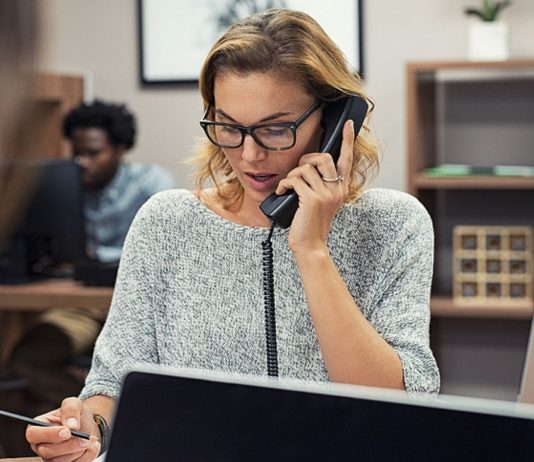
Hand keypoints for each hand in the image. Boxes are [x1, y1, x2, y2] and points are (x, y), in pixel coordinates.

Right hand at [26, 397, 100, 461]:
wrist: (88, 425)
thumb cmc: (76, 415)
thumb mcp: (74, 403)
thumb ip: (70, 409)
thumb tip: (71, 425)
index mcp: (38, 427)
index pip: (33, 434)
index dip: (49, 434)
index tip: (67, 431)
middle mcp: (41, 444)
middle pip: (46, 451)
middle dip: (69, 445)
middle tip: (85, 439)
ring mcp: (50, 457)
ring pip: (58, 461)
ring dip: (78, 451)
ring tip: (90, 440)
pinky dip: (85, 457)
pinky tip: (93, 446)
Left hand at [276, 119, 354, 253]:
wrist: (310, 246)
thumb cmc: (312, 225)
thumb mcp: (323, 203)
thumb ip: (321, 186)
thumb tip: (308, 167)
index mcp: (342, 189)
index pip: (347, 160)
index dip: (347, 140)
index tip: (348, 125)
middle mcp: (337, 190)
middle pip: (323, 157)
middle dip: (306, 159)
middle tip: (298, 171)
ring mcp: (326, 194)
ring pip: (306, 168)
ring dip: (292, 175)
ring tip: (288, 187)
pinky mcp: (312, 199)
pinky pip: (294, 179)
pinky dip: (283, 184)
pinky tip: (281, 193)